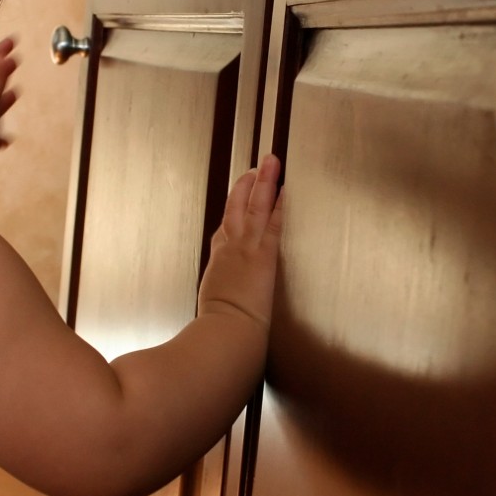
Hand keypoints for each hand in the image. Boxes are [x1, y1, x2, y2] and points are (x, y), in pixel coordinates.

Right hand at [197, 155, 283, 328]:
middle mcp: (229, 249)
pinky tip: (285, 189)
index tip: (238, 197)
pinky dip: (279, 204)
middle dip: (245, 185)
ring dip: (262, 182)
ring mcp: (245, 249)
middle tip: (255, 167)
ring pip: (254, 207)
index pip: (224, 232)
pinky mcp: (263, 255)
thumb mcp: (210, 308)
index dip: (233, 212)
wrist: (225, 333)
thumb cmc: (217, 328)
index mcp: (218, 263)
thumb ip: (216, 299)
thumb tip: (218, 308)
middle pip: (236, 208)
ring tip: (270, 162)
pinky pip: (273, 223)